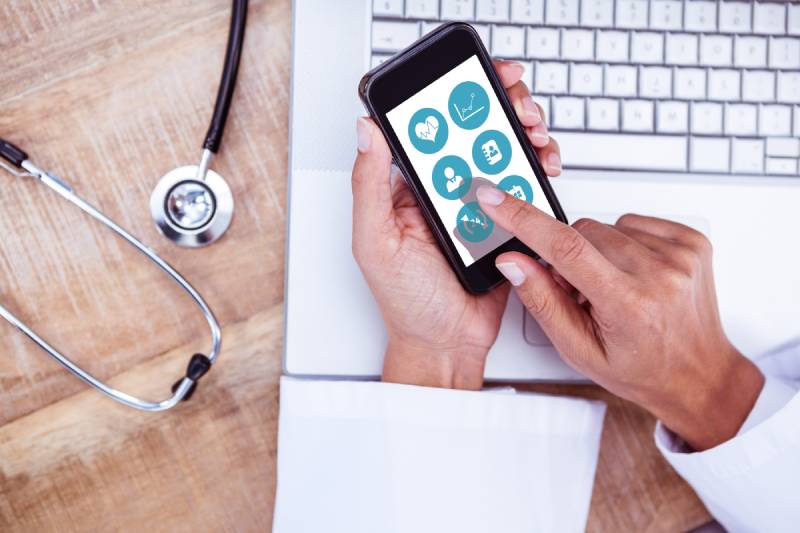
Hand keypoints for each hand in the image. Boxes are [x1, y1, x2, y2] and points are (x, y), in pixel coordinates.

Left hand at [352, 60, 560, 389]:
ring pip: (503, 155)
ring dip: (524, 134)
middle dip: (501, 108)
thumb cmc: (406, 303)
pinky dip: (538, 170)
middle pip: (474, 133)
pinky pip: (523, 188)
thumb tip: (367, 131)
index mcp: (409, 189)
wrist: (446, 346)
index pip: (430, 129)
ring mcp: (476, 207)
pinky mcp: (504, 224)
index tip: (477, 80)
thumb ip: (369, 187)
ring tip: (535, 134)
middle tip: (519, 107)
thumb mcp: (375, 242)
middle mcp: (443, 192)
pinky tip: (543, 166)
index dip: (454, 97)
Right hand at [474, 187, 763, 449]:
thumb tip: (513, 261)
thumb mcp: (578, 349)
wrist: (699, 374)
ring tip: (614, 286)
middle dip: (570, 255)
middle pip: (582, 232)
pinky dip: (624, 242)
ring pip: (606, 225)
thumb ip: (542, 301)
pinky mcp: (692, 240)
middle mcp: (660, 274)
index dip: (523, 219)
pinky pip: (634, 222)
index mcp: (629, 305)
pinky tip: (633, 272)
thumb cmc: (642, 368)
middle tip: (584, 292)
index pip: (564, 248)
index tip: (496, 198)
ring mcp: (680, 255)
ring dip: (598, 250)